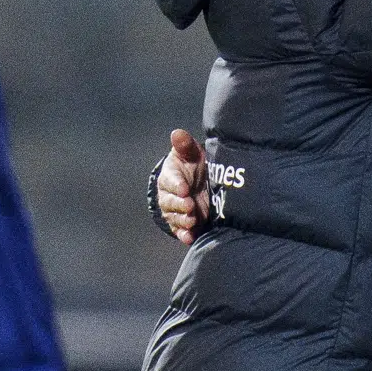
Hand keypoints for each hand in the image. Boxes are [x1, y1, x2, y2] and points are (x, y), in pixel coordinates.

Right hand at [156, 129, 208, 244]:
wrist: (202, 183)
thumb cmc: (194, 164)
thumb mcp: (191, 153)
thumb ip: (185, 145)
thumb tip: (177, 133)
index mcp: (169, 176)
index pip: (170, 181)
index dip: (176, 185)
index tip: (185, 187)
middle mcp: (169, 195)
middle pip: (170, 202)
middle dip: (179, 205)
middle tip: (190, 205)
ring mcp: (176, 211)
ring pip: (175, 217)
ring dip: (182, 220)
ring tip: (192, 220)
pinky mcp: (184, 224)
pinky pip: (181, 231)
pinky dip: (184, 235)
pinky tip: (189, 237)